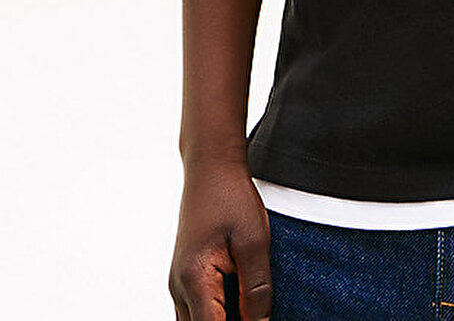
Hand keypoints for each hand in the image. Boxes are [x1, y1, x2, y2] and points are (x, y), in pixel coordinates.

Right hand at [169, 158, 272, 320]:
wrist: (211, 167)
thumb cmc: (232, 196)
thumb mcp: (255, 240)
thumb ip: (257, 287)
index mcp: (195, 279)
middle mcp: (179, 287)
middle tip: (257, 316)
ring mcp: (178, 283)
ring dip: (220, 320)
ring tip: (249, 310)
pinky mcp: (184, 276)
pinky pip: (195, 310)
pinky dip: (214, 315)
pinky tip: (238, 307)